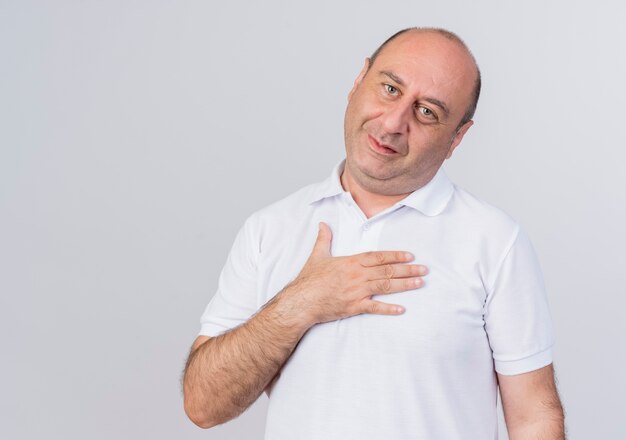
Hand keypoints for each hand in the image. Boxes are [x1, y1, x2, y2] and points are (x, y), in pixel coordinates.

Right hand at [279, 222, 427, 325]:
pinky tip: (401, 309)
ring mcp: (356, 292)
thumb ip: (324, 239)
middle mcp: (356, 275)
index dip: (395, 255)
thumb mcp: (317, 256)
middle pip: (386, 271)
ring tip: (419, 283)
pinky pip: (374, 308)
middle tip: (424, 269)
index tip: (410, 255)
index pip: (378, 257)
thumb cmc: (309, 280)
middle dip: (407, 269)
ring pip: (385, 287)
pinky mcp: (353, 307)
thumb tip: (322, 224)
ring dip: (404, 285)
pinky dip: (388, 309)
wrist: (301, 301)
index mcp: (350, 262)